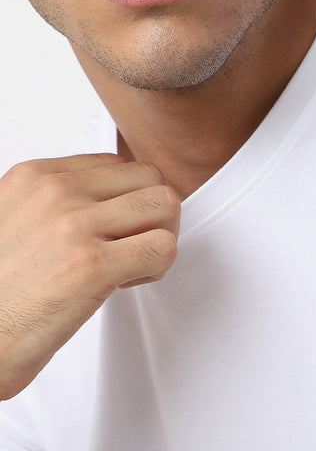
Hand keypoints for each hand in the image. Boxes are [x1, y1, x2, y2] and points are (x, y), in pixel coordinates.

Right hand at [0, 154, 179, 399]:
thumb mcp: (14, 223)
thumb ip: (55, 203)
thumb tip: (106, 200)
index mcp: (33, 178)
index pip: (119, 165)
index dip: (128, 201)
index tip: (111, 232)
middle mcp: (54, 193)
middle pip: (150, 179)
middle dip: (154, 217)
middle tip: (131, 249)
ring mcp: (73, 225)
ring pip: (165, 206)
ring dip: (159, 239)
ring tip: (128, 266)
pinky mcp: (92, 265)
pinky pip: (163, 248)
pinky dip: (157, 269)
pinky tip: (123, 284)